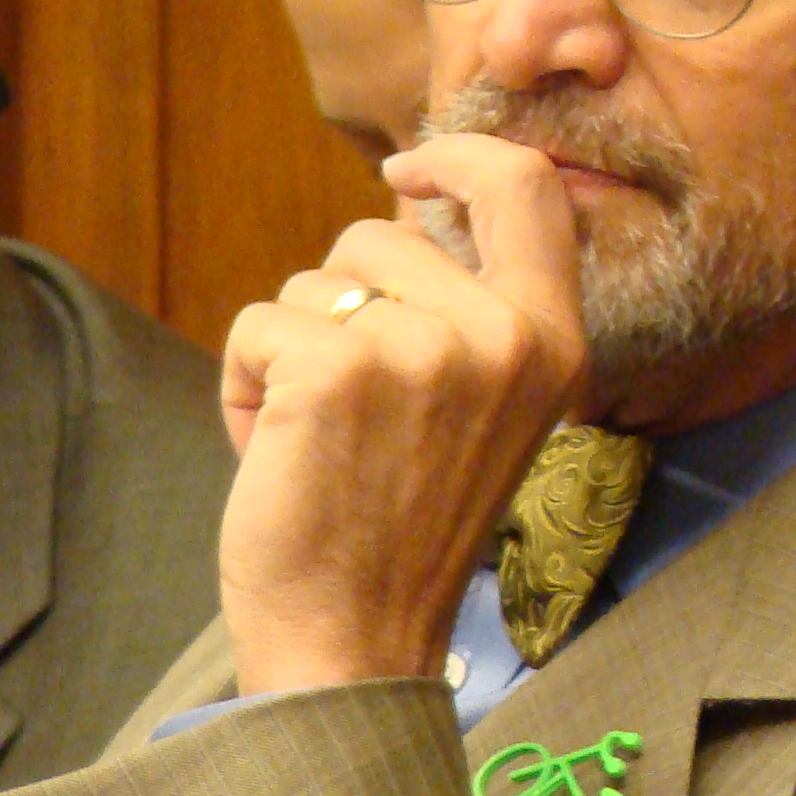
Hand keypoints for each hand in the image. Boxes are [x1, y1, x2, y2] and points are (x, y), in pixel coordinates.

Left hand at [218, 134, 591, 694]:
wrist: (356, 641)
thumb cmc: (404, 525)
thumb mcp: (486, 404)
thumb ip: (473, 312)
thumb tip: (406, 213)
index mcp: (553, 340)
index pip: (527, 187)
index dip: (462, 154)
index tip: (407, 167)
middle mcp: (503, 335)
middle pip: (384, 233)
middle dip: (339, 298)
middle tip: (350, 401)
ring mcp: (424, 349)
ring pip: (311, 281)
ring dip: (290, 347)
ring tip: (315, 437)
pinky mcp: (336, 371)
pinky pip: (257, 326)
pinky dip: (242, 384)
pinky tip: (273, 451)